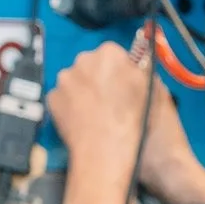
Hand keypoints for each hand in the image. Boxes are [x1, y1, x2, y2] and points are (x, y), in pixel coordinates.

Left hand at [47, 41, 204, 195]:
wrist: (106, 150)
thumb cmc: (132, 122)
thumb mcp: (151, 89)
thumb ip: (141, 68)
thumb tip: (136, 62)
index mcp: (109, 54)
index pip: (114, 53)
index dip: (121, 70)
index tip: (124, 84)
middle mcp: (83, 60)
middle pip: (92, 64)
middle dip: (100, 78)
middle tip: (112, 100)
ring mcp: (65, 80)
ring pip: (77, 81)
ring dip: (86, 91)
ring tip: (99, 113)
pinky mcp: (53, 98)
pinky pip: (64, 97)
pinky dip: (72, 105)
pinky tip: (86, 119)